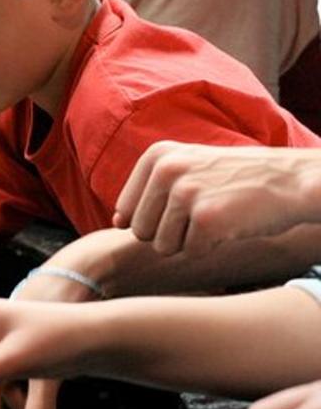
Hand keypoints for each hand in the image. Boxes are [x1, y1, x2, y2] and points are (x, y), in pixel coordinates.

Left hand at [113, 141, 320, 255]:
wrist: (292, 181)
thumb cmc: (237, 180)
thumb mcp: (188, 167)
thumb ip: (149, 190)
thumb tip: (116, 221)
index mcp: (157, 155)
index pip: (126, 211)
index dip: (154, 219)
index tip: (185, 206)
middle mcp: (166, 170)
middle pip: (140, 232)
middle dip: (169, 234)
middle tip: (203, 215)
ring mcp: (185, 192)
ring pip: (162, 246)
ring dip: (189, 242)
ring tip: (216, 218)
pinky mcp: (206, 218)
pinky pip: (191, 252)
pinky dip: (211, 247)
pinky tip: (230, 225)